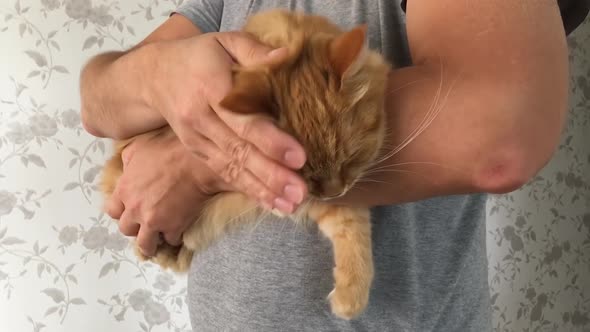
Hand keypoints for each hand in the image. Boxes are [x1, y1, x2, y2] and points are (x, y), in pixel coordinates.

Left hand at [106, 129, 226, 256]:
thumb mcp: (138, 147)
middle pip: (126, 229)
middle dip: (134, 226)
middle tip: (144, 222)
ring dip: (149, 243)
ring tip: (157, 241)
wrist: (196, 164)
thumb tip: (127, 167)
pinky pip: (170, 240)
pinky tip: (178, 231)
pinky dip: (174, 237)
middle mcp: (135, 210)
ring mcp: (154, 221)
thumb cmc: (169, 151)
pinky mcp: (174, 227)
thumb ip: (127, 160)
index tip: (129, 209)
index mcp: (124, 190)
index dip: (121, 211)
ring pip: (145, 244)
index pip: (112, 211)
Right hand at [149, 32, 306, 213]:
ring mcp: (197, 139)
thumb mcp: (224, 41)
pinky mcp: (197, 152)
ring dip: (262, 190)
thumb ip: (255, 49)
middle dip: (271, 175)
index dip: (270, 140)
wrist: (154, 76)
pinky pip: (224, 174)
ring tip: (291, 206)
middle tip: (299, 194)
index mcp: (211, 88)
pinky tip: (272, 204)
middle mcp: (201, 118)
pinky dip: (248, 191)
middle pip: (239, 151)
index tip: (298, 156)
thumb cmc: (199, 56)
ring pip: (231, 168)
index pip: (244, 119)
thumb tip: (288, 56)